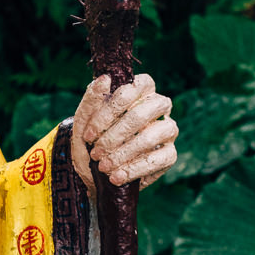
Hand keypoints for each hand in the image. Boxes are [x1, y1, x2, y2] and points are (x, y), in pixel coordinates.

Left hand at [71, 73, 178, 192]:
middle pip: (142, 113)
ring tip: (104, 167)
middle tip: (95, 153)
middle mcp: (158, 106)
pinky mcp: (169, 154)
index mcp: (140, 90)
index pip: (133, 88)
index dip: (110, 110)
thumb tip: (105, 78)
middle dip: (114, 136)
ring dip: (123, 154)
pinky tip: (116, 177)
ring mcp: (167, 130)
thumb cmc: (92, 140)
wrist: (93, 173)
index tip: (89, 134)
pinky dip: (134, 170)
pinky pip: (158, 160)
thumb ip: (92, 98)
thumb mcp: (84, 120)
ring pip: (150, 137)